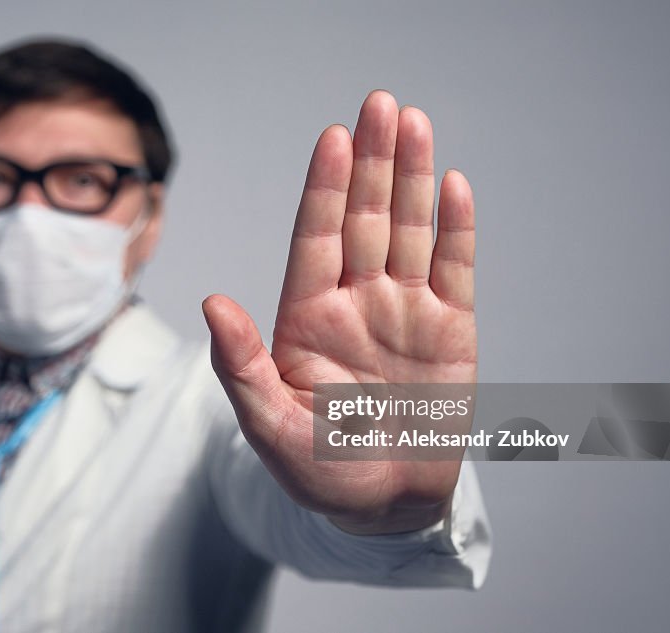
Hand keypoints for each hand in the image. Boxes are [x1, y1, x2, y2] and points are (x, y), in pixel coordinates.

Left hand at [202, 91, 476, 534]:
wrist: (385, 507)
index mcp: (308, 318)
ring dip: (412, 177)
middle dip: (372, 162)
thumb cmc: (319, 471)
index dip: (325, 188)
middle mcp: (356, 302)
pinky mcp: (450, 330)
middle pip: (363, 218)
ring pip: (409, 230)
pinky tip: (452, 186)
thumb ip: (241, 364)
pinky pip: (455, 270)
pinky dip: (456, 230)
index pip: (315, 238)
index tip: (333, 139)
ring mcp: (404, 311)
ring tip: (414, 123)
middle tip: (380, 103)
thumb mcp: (268, 426)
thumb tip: (213, 303)